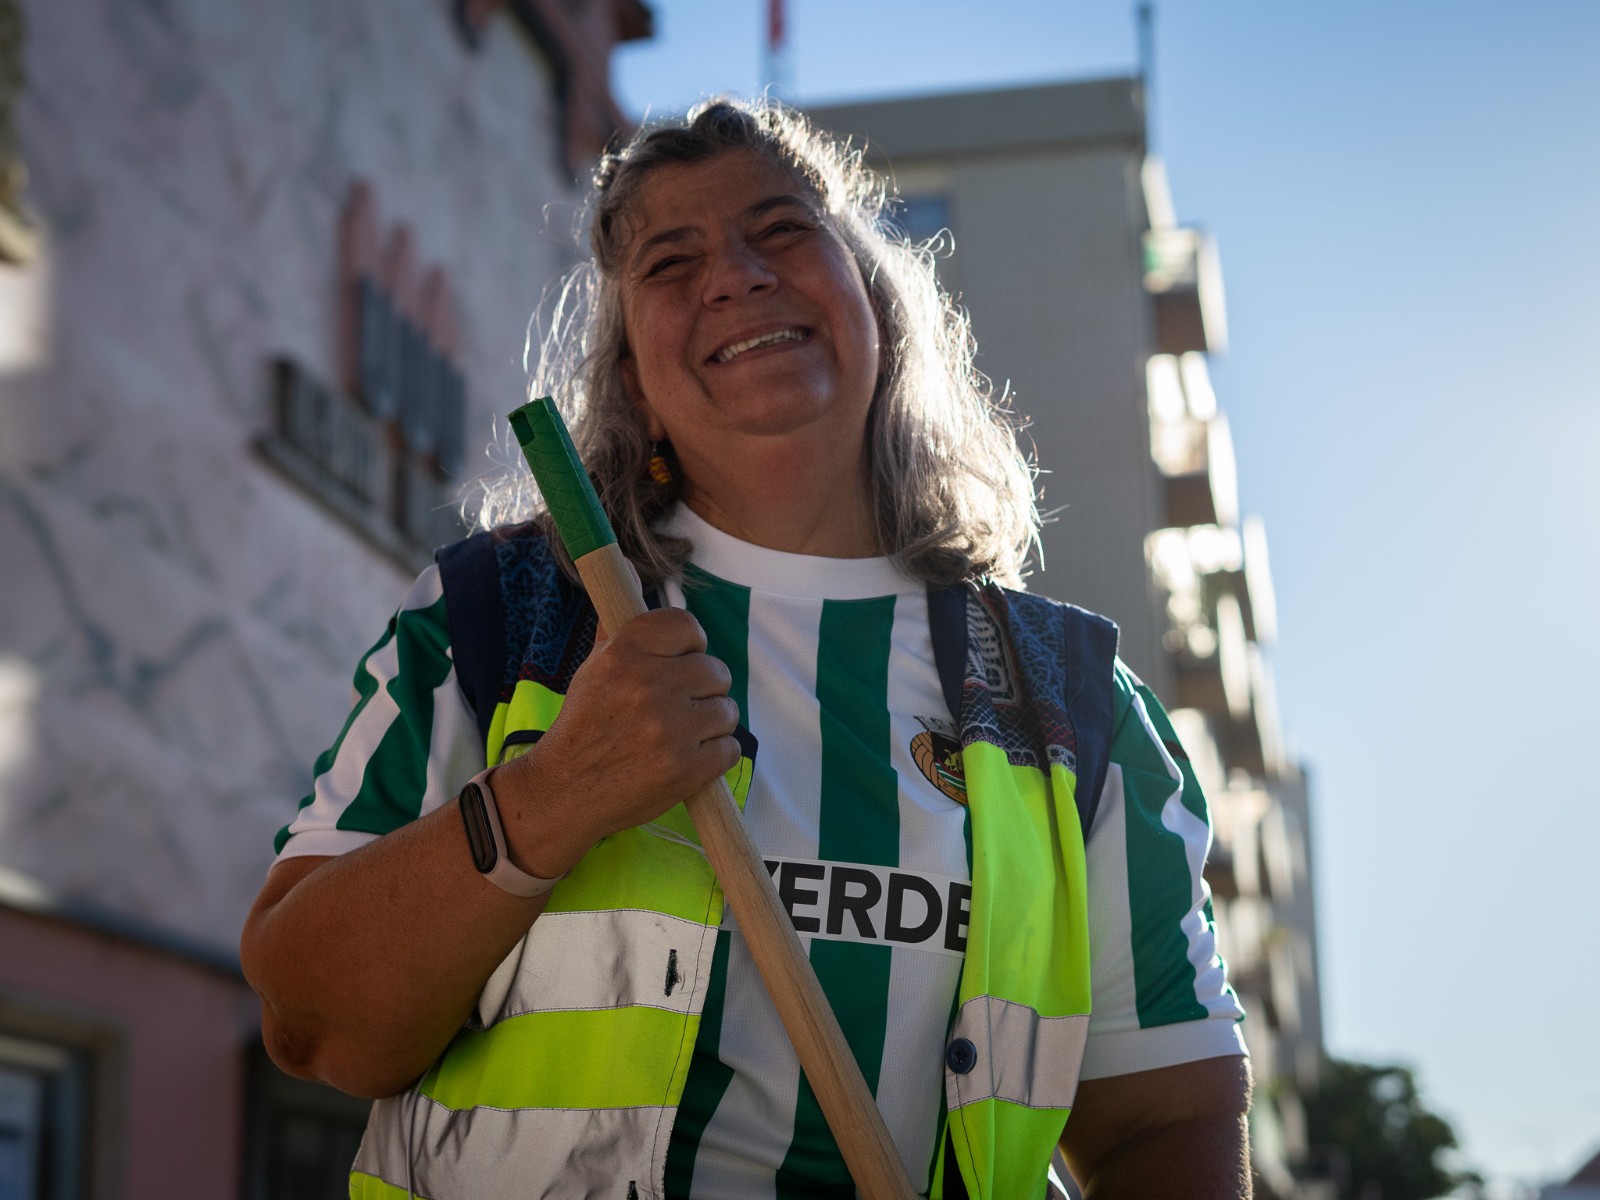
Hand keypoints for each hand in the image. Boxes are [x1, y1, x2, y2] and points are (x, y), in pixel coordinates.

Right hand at [492, 607, 740, 876]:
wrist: (565, 790)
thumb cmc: (585, 725)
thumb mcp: (594, 666)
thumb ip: (620, 623)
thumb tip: (633, 569)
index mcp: (625, 652)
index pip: (688, 626)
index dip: (692, 646)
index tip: (682, 662)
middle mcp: (649, 684)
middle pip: (716, 671)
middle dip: (703, 690)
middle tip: (676, 708)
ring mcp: (670, 728)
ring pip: (727, 711)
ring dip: (711, 725)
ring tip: (678, 736)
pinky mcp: (686, 768)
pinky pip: (730, 749)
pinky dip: (714, 758)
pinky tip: (685, 760)